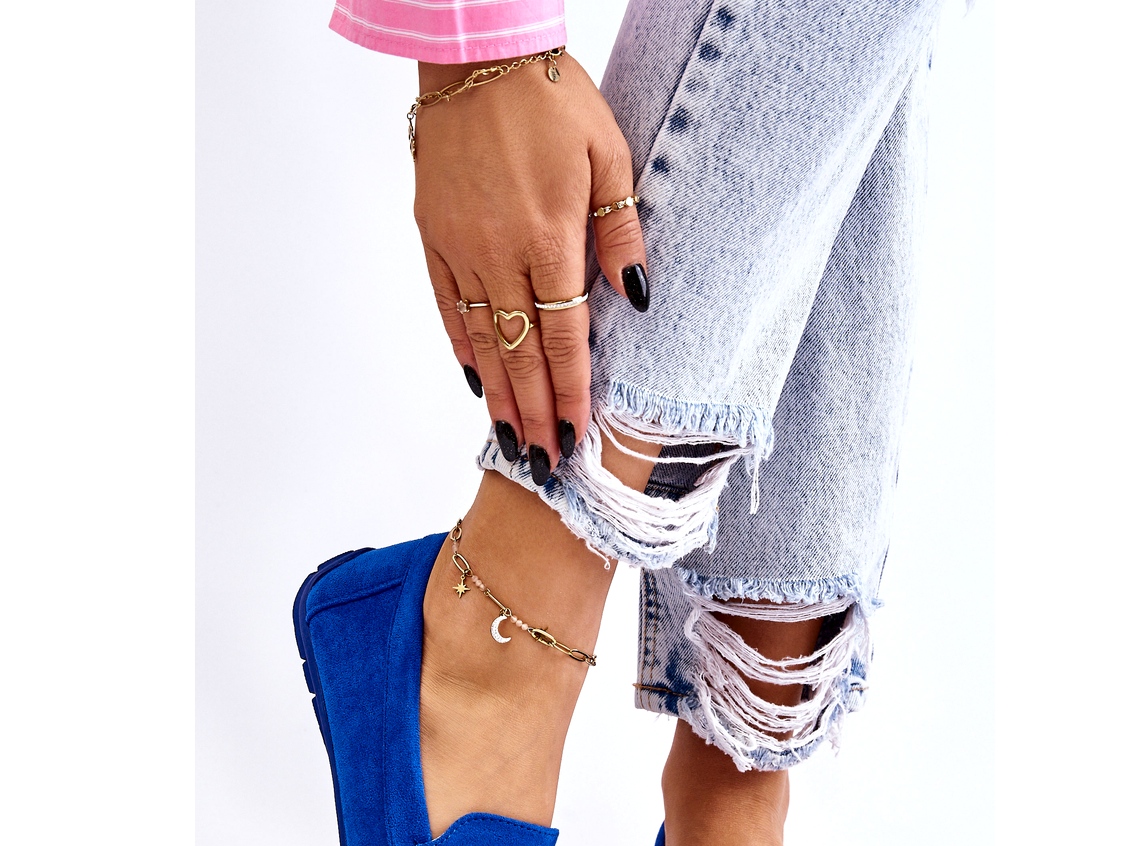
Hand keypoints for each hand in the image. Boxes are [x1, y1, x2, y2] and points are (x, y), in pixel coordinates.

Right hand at [412, 52, 646, 481]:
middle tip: (543, 463)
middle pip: (520, 353)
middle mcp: (500, 252)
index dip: (569, 392)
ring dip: (498, 396)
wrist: (478, 55)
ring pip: (481, 340)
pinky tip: (474, 382)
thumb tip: (637, 301)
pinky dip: (462, 347)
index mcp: (550, 236)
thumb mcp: (610, 156)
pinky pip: (447, 305)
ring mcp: (460, 247)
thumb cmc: (553, 101)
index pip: (563, 336)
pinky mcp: (433, 235)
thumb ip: (623, 234)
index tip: (575, 435)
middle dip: (534, 413)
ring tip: (510, 442)